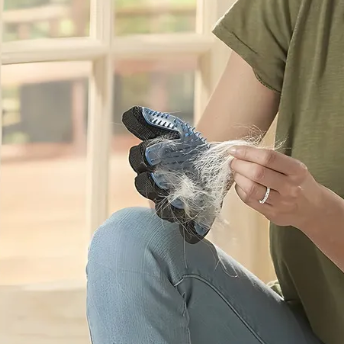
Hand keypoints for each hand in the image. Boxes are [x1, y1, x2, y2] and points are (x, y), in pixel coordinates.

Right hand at [122, 106, 213, 243]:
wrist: (213, 163)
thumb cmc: (187, 145)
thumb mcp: (174, 130)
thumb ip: (153, 123)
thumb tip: (130, 113)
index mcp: (149, 166)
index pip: (139, 163)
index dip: (143, 159)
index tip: (152, 154)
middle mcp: (158, 187)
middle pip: (148, 190)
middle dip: (154, 185)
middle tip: (161, 180)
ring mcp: (174, 203)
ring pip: (166, 211)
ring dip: (172, 208)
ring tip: (179, 203)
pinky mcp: (193, 216)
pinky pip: (189, 228)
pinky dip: (192, 230)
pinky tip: (198, 228)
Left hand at [228, 146, 324, 231]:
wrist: (313, 209)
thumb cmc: (300, 183)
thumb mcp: (295, 167)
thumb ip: (273, 160)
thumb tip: (244, 152)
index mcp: (297, 171)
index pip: (269, 158)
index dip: (248, 152)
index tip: (234, 149)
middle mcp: (290, 187)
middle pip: (258, 173)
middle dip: (239, 165)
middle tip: (233, 161)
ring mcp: (281, 203)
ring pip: (251, 189)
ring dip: (238, 178)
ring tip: (236, 172)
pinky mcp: (273, 214)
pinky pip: (250, 201)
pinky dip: (240, 190)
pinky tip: (241, 184)